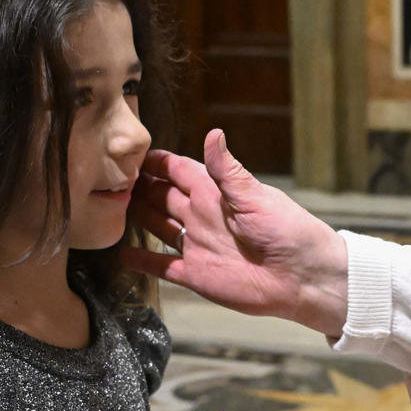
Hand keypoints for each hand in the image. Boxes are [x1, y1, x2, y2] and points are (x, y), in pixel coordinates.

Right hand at [124, 129, 349, 334]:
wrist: (302, 277)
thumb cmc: (287, 230)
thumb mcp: (255, 197)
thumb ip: (228, 171)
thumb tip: (213, 133)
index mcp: (216, 193)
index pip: (179, 171)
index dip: (156, 162)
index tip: (129, 153)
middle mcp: (202, 216)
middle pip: (162, 197)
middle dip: (137, 187)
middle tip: (108, 180)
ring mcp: (198, 245)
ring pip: (159, 227)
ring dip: (137, 218)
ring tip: (108, 209)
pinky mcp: (196, 275)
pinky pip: (163, 267)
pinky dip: (144, 261)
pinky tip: (122, 254)